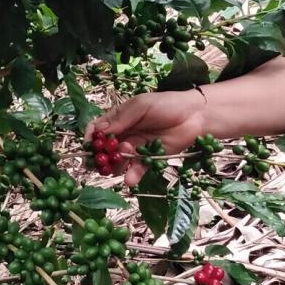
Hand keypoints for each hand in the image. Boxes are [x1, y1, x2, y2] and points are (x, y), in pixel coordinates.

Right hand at [86, 90, 207, 184]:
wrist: (195, 116)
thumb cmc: (167, 104)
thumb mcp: (141, 106)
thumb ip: (121, 119)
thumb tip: (99, 131)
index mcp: (119, 118)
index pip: (97, 129)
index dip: (91, 138)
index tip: (89, 146)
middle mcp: (124, 134)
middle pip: (104, 149)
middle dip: (101, 157)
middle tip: (102, 162)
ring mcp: (136, 148)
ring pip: (118, 162)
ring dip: (115, 166)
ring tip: (120, 165)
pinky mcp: (149, 159)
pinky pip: (136, 170)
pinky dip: (132, 176)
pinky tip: (130, 179)